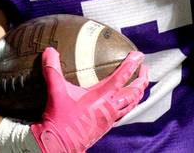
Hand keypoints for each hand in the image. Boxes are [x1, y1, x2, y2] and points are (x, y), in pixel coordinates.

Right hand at [29, 47, 148, 152]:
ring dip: (138, 93)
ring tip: (140, 84)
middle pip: (134, 93)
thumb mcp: (56, 90)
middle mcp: (109, 108)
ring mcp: (110, 118)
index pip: (121, 78)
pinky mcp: (106, 125)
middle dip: (142, 79)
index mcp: (101, 97)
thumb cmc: (60, 118)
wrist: (59, 143)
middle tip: (144, 67)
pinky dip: (129, 105)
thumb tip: (49, 51)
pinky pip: (124, 113)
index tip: (139, 55)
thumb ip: (53, 68)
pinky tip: (126, 103)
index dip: (131, 65)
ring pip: (131, 105)